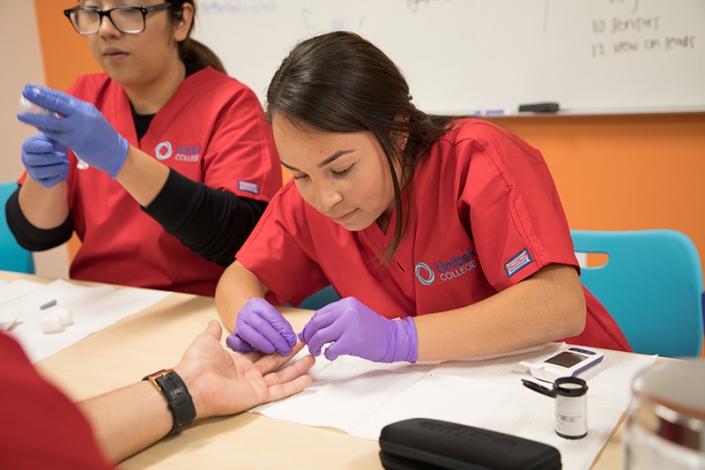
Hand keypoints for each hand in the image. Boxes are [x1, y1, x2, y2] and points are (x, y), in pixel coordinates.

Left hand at [16, 84, 128, 177]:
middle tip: (26, 92)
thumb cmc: (103, 138)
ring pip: (53, 121)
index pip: (63, 98)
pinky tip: (35, 128)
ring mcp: (79, 128)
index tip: (33, 89)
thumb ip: (76, 114)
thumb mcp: (91, 120)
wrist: (116, 153)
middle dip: (40, 98)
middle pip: (57, 104)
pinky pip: (56, 134)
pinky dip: (44, 130)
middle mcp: (82, 115)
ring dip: (36, 118)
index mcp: (86, 108)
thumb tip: (58, 110)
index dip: (47, 93)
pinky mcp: (76, 141)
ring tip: (23, 114)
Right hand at [21, 133, 69, 187]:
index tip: (51, 146)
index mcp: (28, 145)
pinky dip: (57, 176)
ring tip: (66, 163)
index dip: (39, 147)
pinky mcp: (42, 181)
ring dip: (55, 168)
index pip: (29, 146)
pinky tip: (64, 170)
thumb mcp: (53, 134)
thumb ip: (52, 130)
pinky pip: (47, 182)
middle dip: (50, 158)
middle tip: (63, 156)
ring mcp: (33, 171)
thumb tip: (54, 120)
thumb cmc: (56, 143)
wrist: (61, 157)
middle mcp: (27, 159)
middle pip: (33, 161)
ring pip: (39, 172)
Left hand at [174, 320, 313, 419]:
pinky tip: (307, 380)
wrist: (193, 383)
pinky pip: (280, 390)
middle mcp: (248, 374)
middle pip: (275, 363)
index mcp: (238, 362)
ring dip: (297, 369)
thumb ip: (214, 333)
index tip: (287, 338)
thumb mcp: (206, 340)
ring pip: (281, 376)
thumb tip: (214, 323)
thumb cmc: (197, 363)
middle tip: (304, 345)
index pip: (261, 353)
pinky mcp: (257, 395)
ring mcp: (253, 385)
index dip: (275, 345)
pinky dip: (294, 386)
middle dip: (290, 354)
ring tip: (311, 359)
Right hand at [225, 298, 296, 354]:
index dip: (283, 329)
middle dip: (276, 339)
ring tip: (274, 351)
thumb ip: (282, 327)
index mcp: (258, 304)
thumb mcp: (274, 317)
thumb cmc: (264, 320)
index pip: (272, 316)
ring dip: (263, 344)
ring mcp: (237, 324)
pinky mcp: (232, 336)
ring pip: (248, 333)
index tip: (292, 340)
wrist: (247, 318)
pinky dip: (245, 348)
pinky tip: (256, 352)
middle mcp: (245, 312)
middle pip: (261, 325)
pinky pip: (235, 343)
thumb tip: (292, 340)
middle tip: (286, 349)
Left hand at [299, 297, 417, 362]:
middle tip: (309, 344)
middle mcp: (346, 311)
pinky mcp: (352, 341)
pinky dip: (328, 354)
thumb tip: (313, 328)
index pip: (320, 313)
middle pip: (316, 323)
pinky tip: (332, 355)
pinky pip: (330, 349)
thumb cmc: (375, 330)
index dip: (310, 326)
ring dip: (314, 346)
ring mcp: (349, 325)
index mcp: (346, 303)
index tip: (308, 334)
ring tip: (317, 351)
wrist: (394, 338)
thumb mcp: (355, 315)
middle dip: (309, 336)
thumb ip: (337, 318)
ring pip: (319, 336)